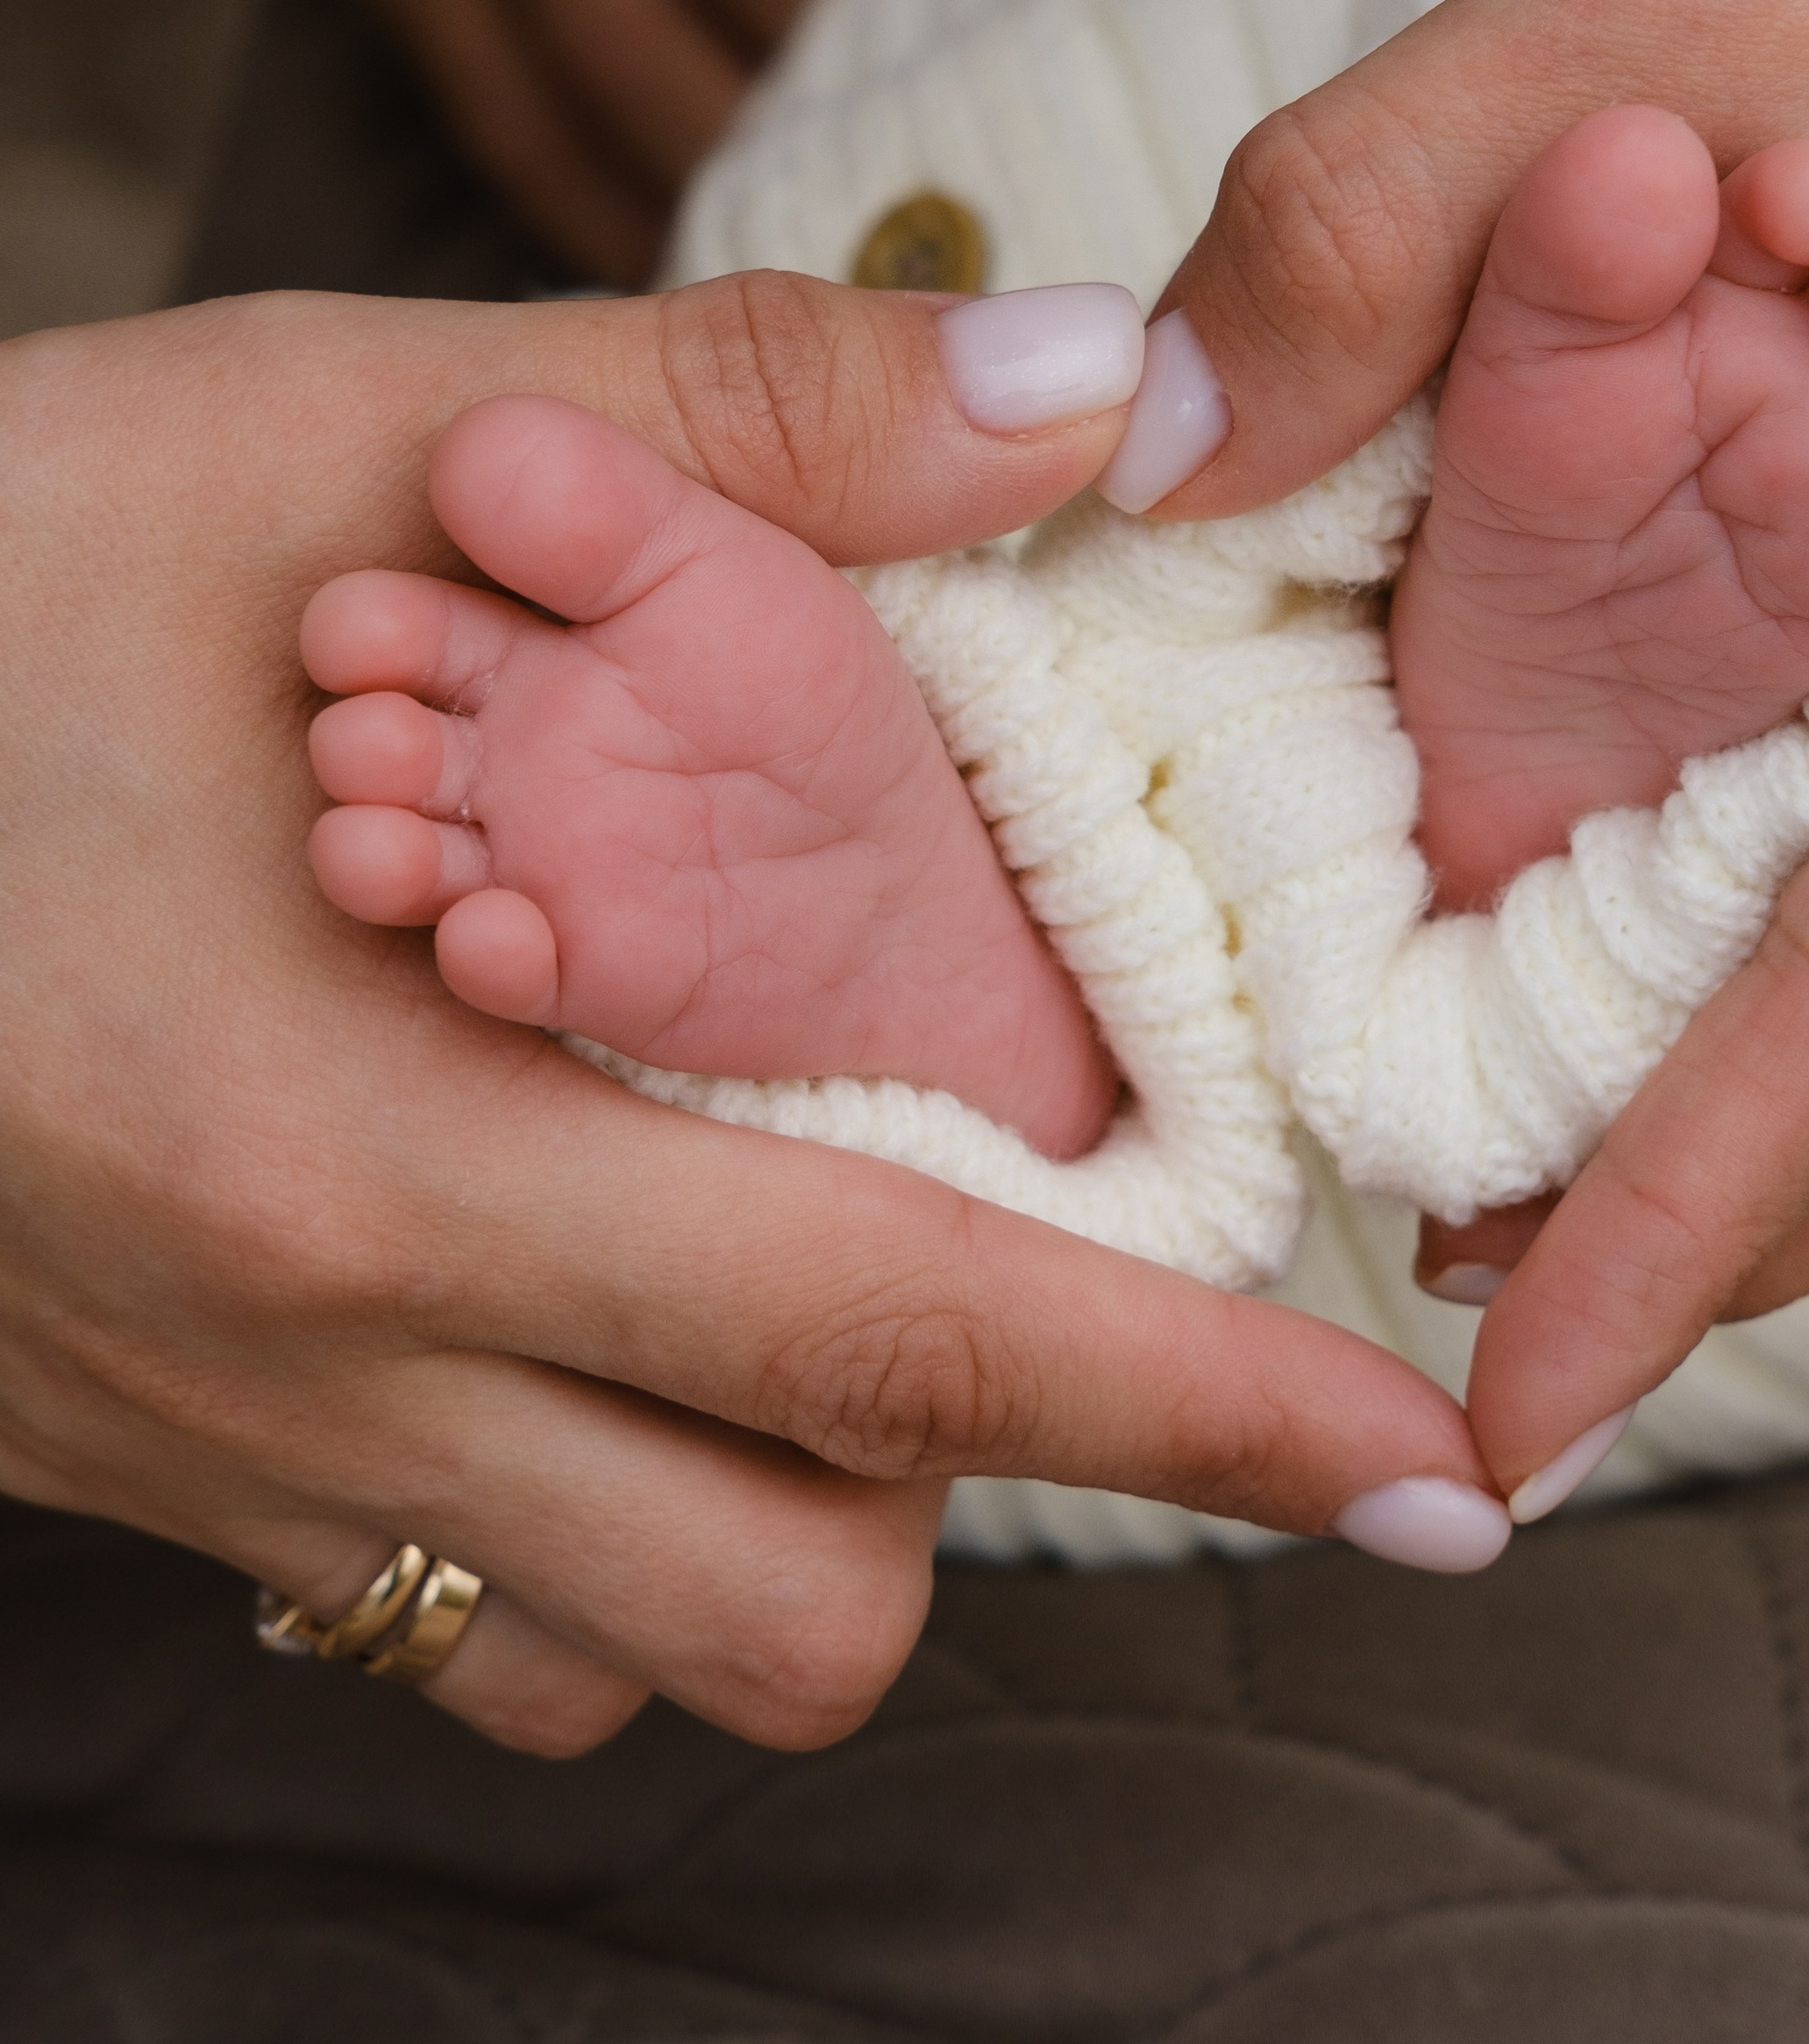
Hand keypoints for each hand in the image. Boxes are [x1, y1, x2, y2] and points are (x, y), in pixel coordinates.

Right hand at [0, 272, 1499, 1757]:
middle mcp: (298, 1369)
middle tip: (1015, 1238)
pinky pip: (437, 1605)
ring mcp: (196, 1452)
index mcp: (372, 1150)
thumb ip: (733, 416)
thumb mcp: (298, 428)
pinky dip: (578, 1508)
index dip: (1211, 1421)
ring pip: (619, 1645)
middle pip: (792, 1596)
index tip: (1442, 1479)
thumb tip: (1100, 397)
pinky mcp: (118, 1459)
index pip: (906, 1349)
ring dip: (780, 1496)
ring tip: (793, 1251)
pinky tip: (568, 1286)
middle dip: (980, 1474)